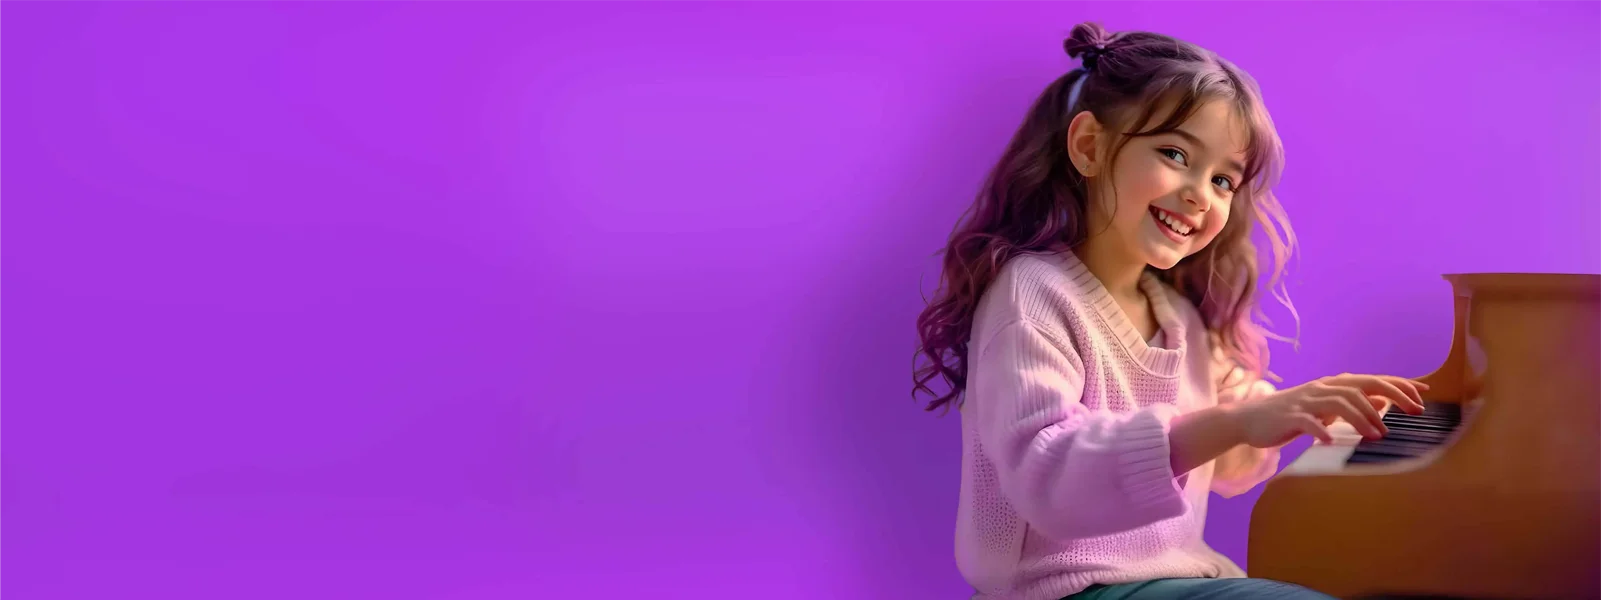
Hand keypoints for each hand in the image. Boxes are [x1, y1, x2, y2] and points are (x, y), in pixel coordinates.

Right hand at [1233, 373, 1428, 447]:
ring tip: (1378, 436)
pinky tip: (1332, 442)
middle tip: (1414, 412)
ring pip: (1340, 403)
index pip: (1371, 380)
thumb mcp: (1326, 408)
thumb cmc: (1290, 416)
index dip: (1398, 384)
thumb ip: (1353, 403)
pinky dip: (1322, 431)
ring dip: (1363, 418)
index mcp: (1332, 385)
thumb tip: (1384, 401)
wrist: (1249, 420)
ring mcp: (1305, 401)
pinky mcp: (1289, 417)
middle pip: (1361, 386)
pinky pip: (1309, 422)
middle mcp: (1321, 388)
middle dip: (1392, 396)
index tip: (1424, 392)